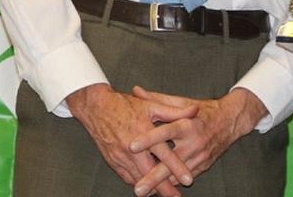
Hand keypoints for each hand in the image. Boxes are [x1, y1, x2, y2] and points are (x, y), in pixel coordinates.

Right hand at [65, 83, 196, 196]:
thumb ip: (175, 111)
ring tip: (165, 194)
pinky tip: (148, 187)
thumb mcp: (152, 105)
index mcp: (144, 132)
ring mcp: (120, 156)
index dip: (177, 167)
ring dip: (151, 188)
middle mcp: (132, 148)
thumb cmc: (125, 105)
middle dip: (164, 187)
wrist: (96, 108)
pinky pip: (127, 177)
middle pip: (151, 173)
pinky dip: (138, 182)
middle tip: (176, 196)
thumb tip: (195, 111)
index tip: (189, 179)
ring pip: (138, 178)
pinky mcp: (113, 161)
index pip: (164, 154)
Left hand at [128, 86, 267, 195]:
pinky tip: (158, 190)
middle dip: (153, 177)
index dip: (148, 139)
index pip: (165, 132)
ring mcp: (199, 157)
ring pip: (177, 176)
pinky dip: (171, 184)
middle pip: (171, 163)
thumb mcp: (182, 103)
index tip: (132, 146)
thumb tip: (135, 91)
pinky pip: (184, 178)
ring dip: (161, 185)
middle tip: (138, 188)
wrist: (231, 120)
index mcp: (187, 124)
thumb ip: (157, 99)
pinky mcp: (203, 167)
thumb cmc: (203, 110)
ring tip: (144, 192)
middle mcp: (194, 142)